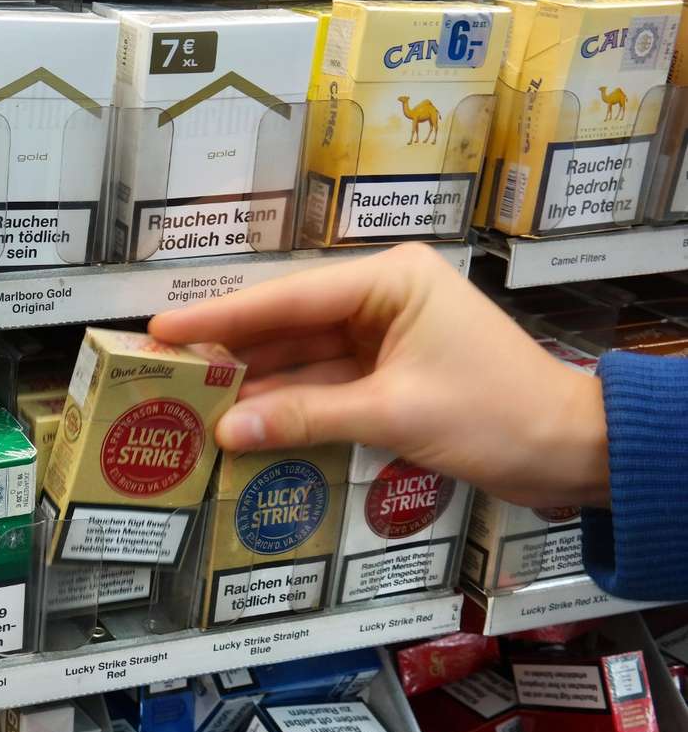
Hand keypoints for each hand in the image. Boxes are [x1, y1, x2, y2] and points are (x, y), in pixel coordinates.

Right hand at [147, 242, 609, 508]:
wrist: (569, 451)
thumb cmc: (496, 414)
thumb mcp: (395, 413)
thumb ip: (306, 417)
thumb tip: (227, 428)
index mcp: (391, 280)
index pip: (289, 297)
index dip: (221, 316)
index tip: (160, 326)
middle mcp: (383, 299)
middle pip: (288, 325)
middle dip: (229, 351)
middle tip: (161, 366)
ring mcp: (384, 339)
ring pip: (301, 359)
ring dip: (254, 385)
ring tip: (187, 400)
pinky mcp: (388, 377)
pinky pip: (323, 387)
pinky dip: (288, 407)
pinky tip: (241, 422)